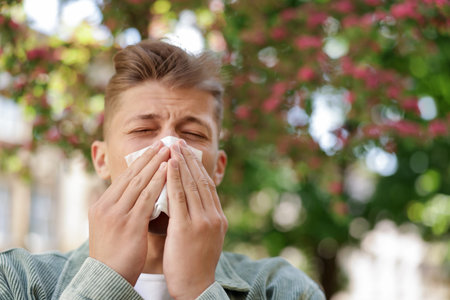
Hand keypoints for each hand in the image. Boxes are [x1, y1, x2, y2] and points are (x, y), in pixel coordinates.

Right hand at [88, 141, 168, 285]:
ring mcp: (116, 214)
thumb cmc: (113, 255)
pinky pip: (146, 197)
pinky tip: (169, 171)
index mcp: (101, 205)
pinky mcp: (128, 224)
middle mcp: (106, 205)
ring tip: (169, 150)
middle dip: (149, 157)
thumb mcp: (111, 227)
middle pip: (132, 175)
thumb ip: (120, 209)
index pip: (124, 178)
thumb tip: (134, 196)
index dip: (141, 162)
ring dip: (156, 164)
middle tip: (164, 142)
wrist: (107, 278)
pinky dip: (158, 182)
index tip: (154, 149)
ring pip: (139, 182)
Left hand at [164, 140, 227, 299]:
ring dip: (181, 163)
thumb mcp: (206, 238)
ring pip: (191, 185)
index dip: (197, 167)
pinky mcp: (187, 227)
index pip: (208, 185)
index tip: (188, 153)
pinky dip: (173, 178)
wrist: (196, 287)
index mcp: (218, 218)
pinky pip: (179, 197)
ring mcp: (202, 221)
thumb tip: (192, 203)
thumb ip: (202, 219)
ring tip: (172, 147)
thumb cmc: (196, 264)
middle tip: (179, 142)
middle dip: (189, 159)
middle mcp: (214, 216)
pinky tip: (167, 165)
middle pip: (201, 180)